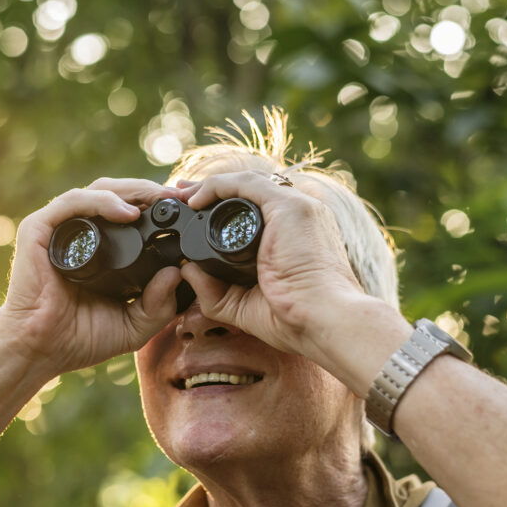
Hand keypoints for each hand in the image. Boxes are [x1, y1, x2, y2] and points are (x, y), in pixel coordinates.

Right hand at [0, 179, 183, 375]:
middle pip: (119, 194)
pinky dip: (101, 201)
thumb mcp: (133, 325)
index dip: (159, 206)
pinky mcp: (39, 229)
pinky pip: (73, 202)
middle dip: (151, 191)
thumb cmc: (78, 339)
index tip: (187, 209)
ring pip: (100, 190)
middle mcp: (82, 233)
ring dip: (133, 190)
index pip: (132, 212)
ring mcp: (60, 229)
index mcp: (103, 248)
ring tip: (159, 198)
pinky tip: (127, 213)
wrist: (38, 350)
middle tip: (180, 197)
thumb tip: (178, 274)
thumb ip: (159, 306)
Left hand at [174, 171, 371, 358]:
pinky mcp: (290, 207)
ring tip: (182, 194)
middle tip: (182, 196)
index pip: (256, 210)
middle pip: (249, 193)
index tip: (194, 213)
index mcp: (295, 236)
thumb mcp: (244, 305)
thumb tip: (186, 270)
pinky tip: (196, 199)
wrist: (325, 322)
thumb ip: (214, 290)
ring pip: (246, 184)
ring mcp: (297, 208)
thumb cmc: (296, 320)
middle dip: (213, 191)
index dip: (223, 207)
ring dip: (210, 186)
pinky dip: (218, 186)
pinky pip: (246, 185)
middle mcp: (300, 216)